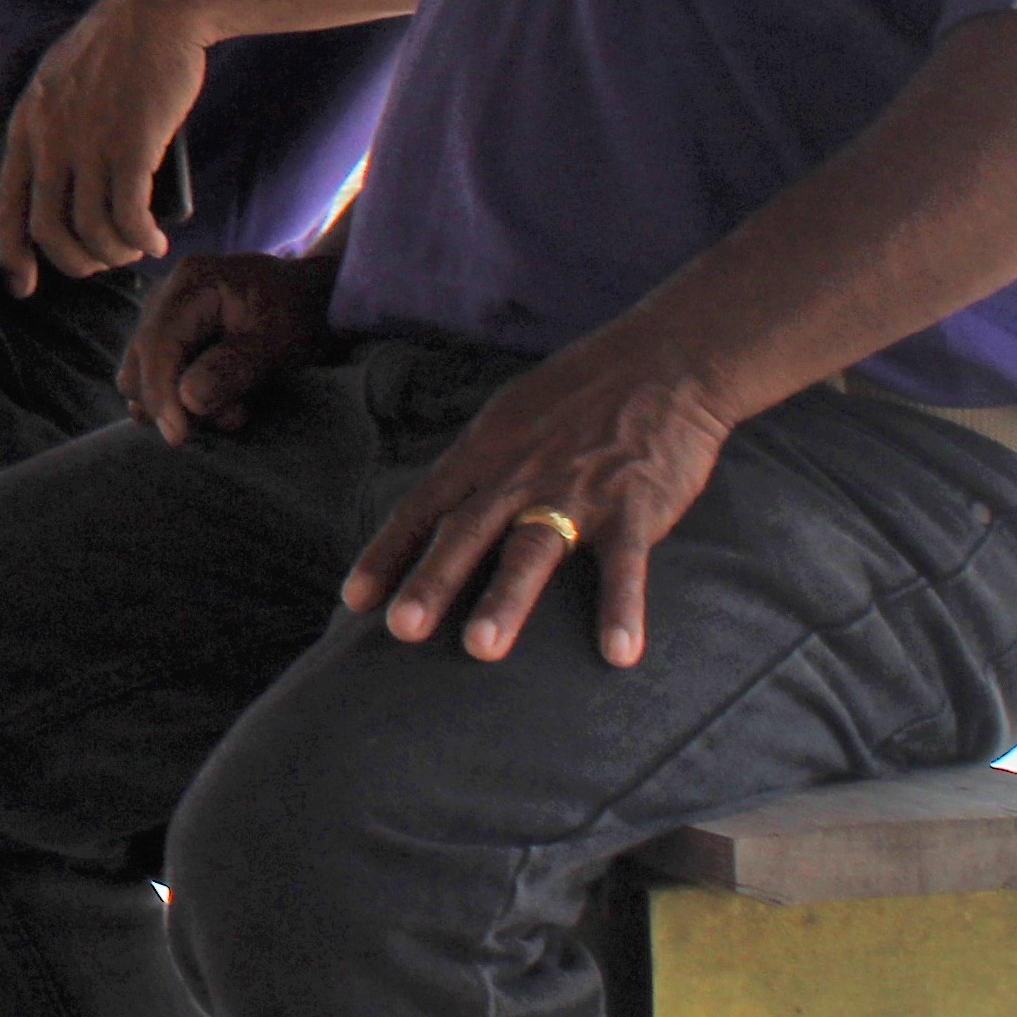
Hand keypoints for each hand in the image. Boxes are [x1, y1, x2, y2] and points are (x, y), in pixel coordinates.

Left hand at [0, 0, 213, 294]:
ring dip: (113, 253)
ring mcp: (87, 144)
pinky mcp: (130, 147)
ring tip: (134, 250)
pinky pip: (127, 218)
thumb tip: (65, 180)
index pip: (4, 203)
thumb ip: (55, 127)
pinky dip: (140, 239)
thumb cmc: (119, 47)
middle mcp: (48, 139)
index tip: (22, 284)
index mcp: (26, 123)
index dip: (10, 252)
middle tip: (99, 266)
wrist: (158, 9)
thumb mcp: (63, 82)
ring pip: (89, 231)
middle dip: (73, 263)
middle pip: (46, 230)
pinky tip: (155, 241)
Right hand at [122, 250, 333, 441]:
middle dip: (171, 401)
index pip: (158, 343)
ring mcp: (164, 318)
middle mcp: (166, 296)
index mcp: (191, 284)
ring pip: (141, 373)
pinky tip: (221, 401)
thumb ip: (233, 369)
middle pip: (141, 361)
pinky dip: (180, 398)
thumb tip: (188, 401)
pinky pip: (156, 377)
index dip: (161, 393)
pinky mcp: (171, 339)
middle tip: (226, 418)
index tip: (178, 437)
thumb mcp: (277, 343)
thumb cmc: (299, 315)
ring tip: (231, 407)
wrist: (312, 301)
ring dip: (176, 403)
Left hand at [345, 330, 738, 667]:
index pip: (422, 508)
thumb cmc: (576, 396)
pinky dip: (621, 608)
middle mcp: (520, 474)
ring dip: (506, 599)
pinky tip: (618, 654)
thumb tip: (439, 509)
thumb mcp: (508, 420)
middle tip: (400, 631)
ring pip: (532, 548)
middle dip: (431, 581)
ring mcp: (576, 491)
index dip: (387, 554)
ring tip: (481, 649)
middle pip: (465, 531)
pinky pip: (626, 565)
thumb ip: (477, 468)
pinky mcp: (635, 505)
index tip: (354, 600)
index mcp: (483, 453)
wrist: (662, 363)